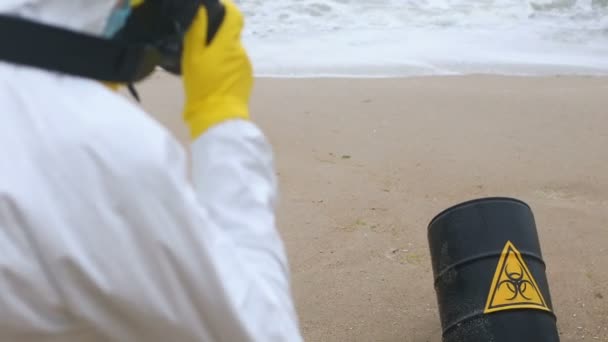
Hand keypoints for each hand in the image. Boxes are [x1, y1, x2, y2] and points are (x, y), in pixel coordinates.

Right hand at [182, 0, 252, 138]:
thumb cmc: (202, 87)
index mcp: (228, 43)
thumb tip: (201, 9)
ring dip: (221, 53)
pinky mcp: (247, 78)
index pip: (235, 16)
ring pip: (233, 51)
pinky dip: (226, 66)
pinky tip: (215, 78)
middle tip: (200, 46)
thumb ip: (197, 31)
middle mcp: (241, 51)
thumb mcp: (192, 57)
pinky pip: (236, 65)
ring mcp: (246, 65)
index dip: (227, 9)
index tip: (215, 10)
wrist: (219, 118)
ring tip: (205, 66)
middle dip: (218, 37)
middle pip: (232, 35)